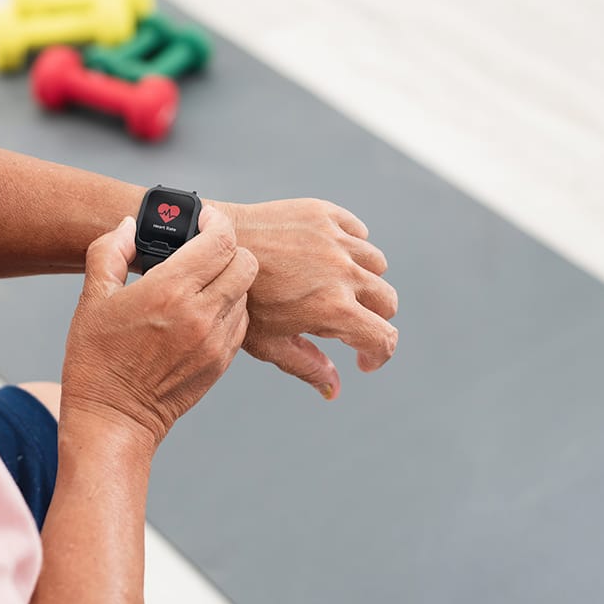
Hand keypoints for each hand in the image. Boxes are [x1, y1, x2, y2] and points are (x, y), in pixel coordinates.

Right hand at [61, 207, 257, 448]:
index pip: (220, 241)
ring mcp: (215, 341)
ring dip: (230, 279)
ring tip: (201, 281)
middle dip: (229, 249)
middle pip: (246, 262)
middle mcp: (200, 314)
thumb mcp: (93, 299)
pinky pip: (240, 322)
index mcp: (169, 291)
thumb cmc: (96, 360)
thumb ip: (110, 252)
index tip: (205, 219)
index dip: (217, 222)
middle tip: (206, 249)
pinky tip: (202, 310)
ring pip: (246, 292)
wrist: (113, 419)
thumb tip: (128, 226)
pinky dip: (229, 308)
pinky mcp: (222, 362)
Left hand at [217, 198, 397, 399]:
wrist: (216, 247)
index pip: (383, 337)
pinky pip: (358, 231)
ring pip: (377, 264)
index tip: (362, 360)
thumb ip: (307, 365)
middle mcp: (342, 271)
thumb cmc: (238, 299)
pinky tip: (329, 256)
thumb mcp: (268, 342)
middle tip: (350, 323)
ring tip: (337, 286)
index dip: (378, 355)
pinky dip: (353, 244)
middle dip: (375, 318)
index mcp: (332, 308)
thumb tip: (333, 390)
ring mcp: (335, 239)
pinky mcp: (324, 213)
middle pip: (387, 300)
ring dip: (365, 280)